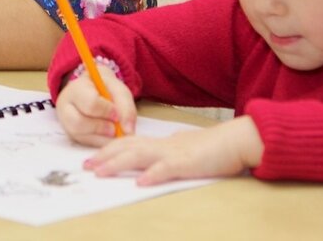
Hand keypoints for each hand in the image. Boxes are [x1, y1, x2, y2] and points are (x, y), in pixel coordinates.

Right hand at [54, 67, 136, 145]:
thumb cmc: (105, 89)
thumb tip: (128, 131)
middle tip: (115, 128)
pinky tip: (108, 137)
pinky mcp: (72, 135)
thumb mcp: (118, 90)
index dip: (106, 111)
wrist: (93, 90)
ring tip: (113, 133)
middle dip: (101, 128)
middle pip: (78, 123)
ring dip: (101, 138)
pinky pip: (84, 143)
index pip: (90, 103)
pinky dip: (100, 143)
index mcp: (77, 89)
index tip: (116, 114)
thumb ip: (125, 107)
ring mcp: (66, 123)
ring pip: (79, 136)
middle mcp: (66, 106)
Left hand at [84, 115, 263, 184]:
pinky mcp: (188, 163)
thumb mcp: (185, 147)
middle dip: (104, 156)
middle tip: (85, 166)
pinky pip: (167, 168)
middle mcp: (163, 145)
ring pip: (139, 155)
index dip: (108, 149)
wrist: (237, 140)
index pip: (129, 143)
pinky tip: (140, 182)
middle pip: (127, 147)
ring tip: (100, 172)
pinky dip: (152, 174)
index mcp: (161, 142)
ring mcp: (174, 153)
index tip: (92, 158)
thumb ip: (170, 151)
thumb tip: (158, 155)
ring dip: (117, 164)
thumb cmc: (214, 146)